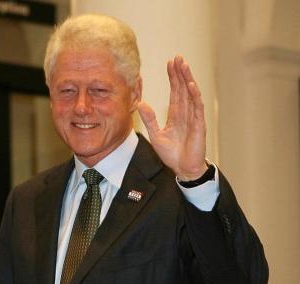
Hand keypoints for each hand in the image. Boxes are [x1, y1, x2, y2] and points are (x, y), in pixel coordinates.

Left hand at [137, 55, 207, 180]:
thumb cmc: (172, 154)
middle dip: (180, 73)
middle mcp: (185, 113)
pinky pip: (197, 108)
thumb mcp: (156, 135)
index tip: (170, 64)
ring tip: (183, 65)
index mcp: (176, 115)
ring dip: (187, 79)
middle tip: (177, 58)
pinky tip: (190, 85)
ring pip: (190, 94)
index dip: (173, 78)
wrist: (183, 168)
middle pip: (183, 89)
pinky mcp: (198, 125)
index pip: (175, 92)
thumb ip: (150, 119)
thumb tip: (141, 103)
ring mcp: (193, 117)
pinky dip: (194, 96)